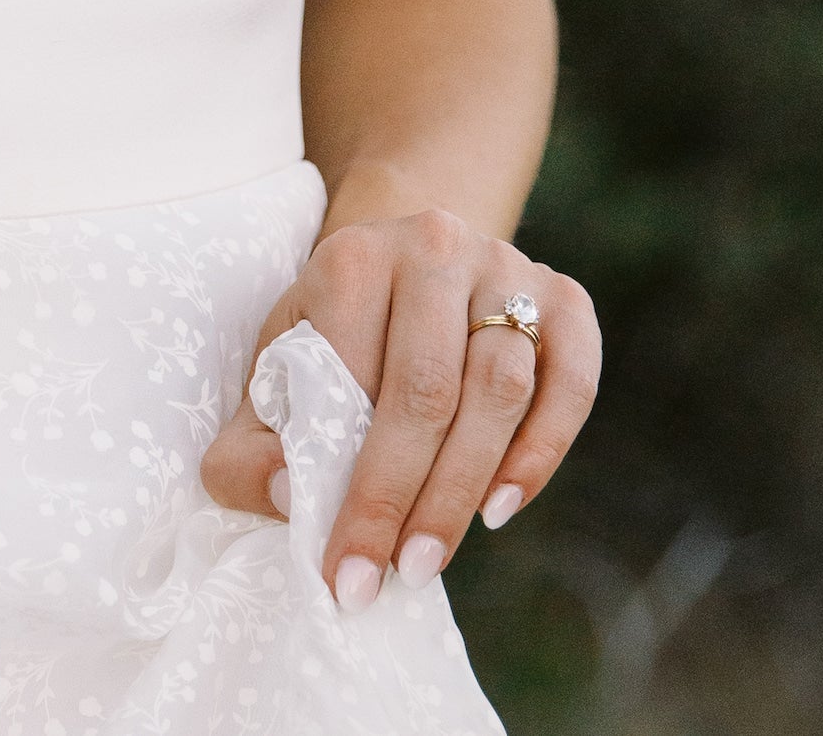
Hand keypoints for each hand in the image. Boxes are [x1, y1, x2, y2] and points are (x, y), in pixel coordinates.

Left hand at [199, 208, 597, 605]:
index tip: (342, 568)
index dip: (351, 485)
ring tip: (431, 558)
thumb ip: (251, 445)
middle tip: (393, 576)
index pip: (353, 380)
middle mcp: (432, 247)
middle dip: (410, 499)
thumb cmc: (335, 333)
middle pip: (430, 389)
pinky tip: (500, 506)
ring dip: (468, 485)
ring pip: (501, 386)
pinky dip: (543, 450)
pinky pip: (572, 380)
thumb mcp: (276, 372)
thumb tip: (290, 498)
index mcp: (352, 257)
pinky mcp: (564, 295)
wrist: (404, 260)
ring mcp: (505, 265)